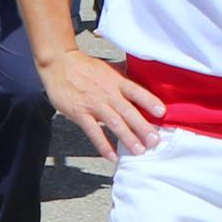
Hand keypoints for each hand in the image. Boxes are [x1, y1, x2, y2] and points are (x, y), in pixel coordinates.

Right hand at [40, 46, 166, 158]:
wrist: (59, 65)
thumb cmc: (86, 68)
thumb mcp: (109, 68)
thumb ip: (126, 78)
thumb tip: (146, 80)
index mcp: (117, 81)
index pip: (136, 91)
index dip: (149, 101)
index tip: (162, 112)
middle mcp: (108, 93)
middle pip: (128, 111)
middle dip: (142, 127)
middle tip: (155, 141)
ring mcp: (94, 104)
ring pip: (114, 123)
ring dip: (127, 138)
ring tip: (139, 151)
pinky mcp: (80, 114)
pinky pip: (93, 132)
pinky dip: (103, 145)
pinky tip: (112, 156)